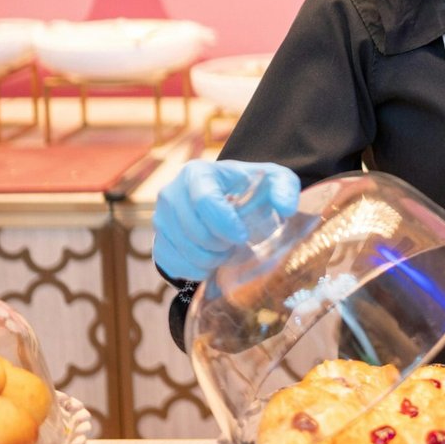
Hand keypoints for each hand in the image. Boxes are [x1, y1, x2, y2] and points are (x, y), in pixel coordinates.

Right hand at [152, 159, 299, 280]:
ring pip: (184, 252)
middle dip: (221, 244)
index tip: (242, 237)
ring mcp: (160, 220)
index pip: (205, 201)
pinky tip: (211, 259)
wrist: (226, 200)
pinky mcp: (157, 242)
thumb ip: (285, 189)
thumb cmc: (251, 189)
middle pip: (194, 231)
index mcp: (197, 173)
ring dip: (211, 258)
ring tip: (226, 248)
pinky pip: (173, 266)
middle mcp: (171, 193)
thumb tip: (287, 208)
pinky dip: (196, 270)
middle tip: (238, 242)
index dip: (225, 224)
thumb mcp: (273, 180)